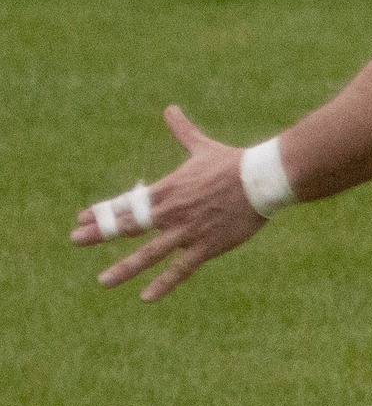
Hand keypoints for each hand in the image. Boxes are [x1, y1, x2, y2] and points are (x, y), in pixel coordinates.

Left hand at [73, 106, 268, 301]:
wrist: (263, 178)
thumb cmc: (234, 162)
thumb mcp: (202, 146)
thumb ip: (183, 131)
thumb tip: (171, 108)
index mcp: (168, 189)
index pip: (126, 202)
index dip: (102, 210)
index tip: (81, 217)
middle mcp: (172, 211)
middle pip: (127, 225)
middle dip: (98, 232)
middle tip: (74, 239)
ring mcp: (188, 231)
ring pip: (149, 253)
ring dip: (124, 268)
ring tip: (103, 281)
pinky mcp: (206, 245)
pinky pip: (181, 268)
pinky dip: (163, 283)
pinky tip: (146, 297)